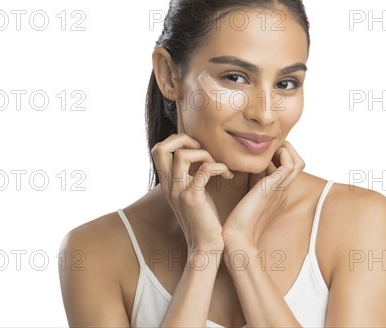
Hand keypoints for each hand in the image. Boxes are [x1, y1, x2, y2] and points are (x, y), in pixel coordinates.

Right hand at [151, 133, 232, 253]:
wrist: (205, 246)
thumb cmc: (204, 219)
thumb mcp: (192, 193)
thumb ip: (189, 175)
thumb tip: (200, 156)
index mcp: (167, 183)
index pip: (158, 150)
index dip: (177, 141)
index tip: (197, 148)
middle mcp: (169, 185)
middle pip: (160, 148)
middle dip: (182, 139)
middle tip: (202, 148)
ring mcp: (179, 192)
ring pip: (182, 155)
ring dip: (204, 154)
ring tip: (218, 165)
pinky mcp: (193, 198)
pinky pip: (204, 171)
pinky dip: (219, 167)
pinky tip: (227, 176)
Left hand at [221, 141, 304, 247]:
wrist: (237, 237)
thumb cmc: (237, 220)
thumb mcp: (248, 195)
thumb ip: (253, 181)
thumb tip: (252, 167)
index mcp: (277, 194)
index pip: (287, 169)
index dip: (277, 156)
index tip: (261, 154)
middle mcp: (283, 190)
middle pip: (298, 164)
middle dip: (285, 150)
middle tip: (267, 148)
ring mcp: (281, 189)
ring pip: (298, 162)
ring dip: (284, 150)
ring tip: (267, 150)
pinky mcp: (274, 187)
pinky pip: (289, 165)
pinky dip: (281, 154)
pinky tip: (263, 157)